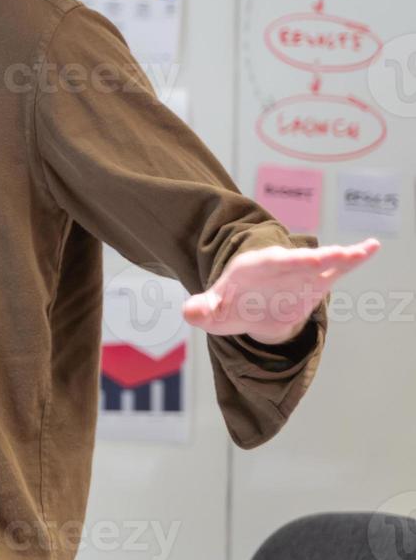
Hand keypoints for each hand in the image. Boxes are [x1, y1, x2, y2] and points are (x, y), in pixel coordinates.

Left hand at [182, 237, 379, 344]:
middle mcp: (279, 265)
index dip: (284, 261)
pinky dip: (352, 258)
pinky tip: (370, 247)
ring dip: (340, 257)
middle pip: (298, 260)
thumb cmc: (231, 307)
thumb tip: (189, 312)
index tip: (302, 260)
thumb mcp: (214, 311)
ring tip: (361, 251)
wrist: (249, 308)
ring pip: (321, 263)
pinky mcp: (315, 280)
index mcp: (252, 267)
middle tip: (336, 255)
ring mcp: (299, 272)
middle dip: (315, 258)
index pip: (268, 263)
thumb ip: (203, 310)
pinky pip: (336, 268)